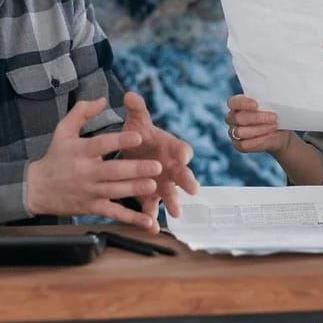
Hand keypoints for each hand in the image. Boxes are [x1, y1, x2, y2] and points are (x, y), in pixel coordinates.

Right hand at [25, 97, 162, 229]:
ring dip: (135, 189)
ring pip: (115, 191)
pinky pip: (114, 213)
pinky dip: (131, 218)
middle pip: (113, 171)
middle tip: (157, 166)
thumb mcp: (63, 130)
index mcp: (80, 151)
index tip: (138, 137)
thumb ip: (82, 112)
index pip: (102, 145)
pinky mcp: (92, 207)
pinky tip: (147, 221)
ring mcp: (89, 191)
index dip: (120, 141)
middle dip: (136, 169)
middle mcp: (85, 172)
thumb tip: (103, 100)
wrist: (36, 188)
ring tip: (153, 185)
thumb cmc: (54, 156)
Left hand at [118, 91, 199, 230]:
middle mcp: (172, 167)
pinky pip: (154, 208)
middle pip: (184, 174)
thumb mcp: (137, 121)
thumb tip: (130, 95)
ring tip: (176, 213)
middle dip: (187, 180)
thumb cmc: (140, 136)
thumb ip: (136, 109)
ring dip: (174, 202)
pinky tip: (152, 227)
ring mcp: (164, 183)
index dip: (183, 152)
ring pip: (171, 194)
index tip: (183, 155)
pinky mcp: (151, 197)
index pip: (182, 148)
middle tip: (192, 188)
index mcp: (172, 147)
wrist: (132, 152)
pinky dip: (153, 218)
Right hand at [225, 94, 291, 154]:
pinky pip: (244, 144)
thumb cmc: (273, 115)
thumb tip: (273, 101)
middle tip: (274, 117)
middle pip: (238, 118)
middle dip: (257, 118)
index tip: (256, 105)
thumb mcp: (272, 106)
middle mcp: (232, 118)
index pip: (233, 102)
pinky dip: (258, 140)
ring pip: (240, 132)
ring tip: (274, 126)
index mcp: (237, 105)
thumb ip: (268, 102)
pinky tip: (269, 136)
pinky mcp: (239, 145)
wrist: (279, 133)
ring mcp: (233, 132)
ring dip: (259, 129)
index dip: (243, 103)